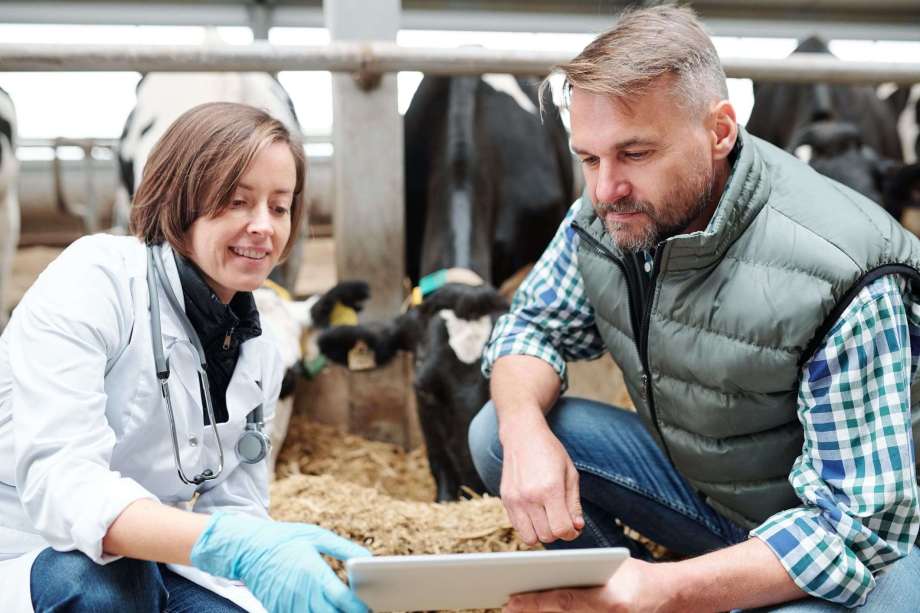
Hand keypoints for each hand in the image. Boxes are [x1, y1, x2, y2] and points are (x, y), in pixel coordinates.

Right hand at [190, 511, 370, 612]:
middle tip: (361, 612)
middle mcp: (302, 594)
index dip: (360, 608)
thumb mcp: (316, 535)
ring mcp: (289, 606)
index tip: (369, 609)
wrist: (248, 548)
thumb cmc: (284, 539)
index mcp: (314, 574)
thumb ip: (344, 548)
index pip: (344, 601)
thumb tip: (367, 557)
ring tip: (342, 611)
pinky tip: (322, 609)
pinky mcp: (279, 611)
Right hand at [499, 416, 583, 544]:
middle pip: (547, 536)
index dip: (572, 533)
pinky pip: (517, 528)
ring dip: (542, 533)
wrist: (522, 436)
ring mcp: (515, 500)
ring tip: (547, 519)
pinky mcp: (505, 500)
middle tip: (562, 519)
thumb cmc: (549, 451)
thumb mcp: (570, 474)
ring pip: (531, 538)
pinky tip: (535, 514)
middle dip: (559, 532)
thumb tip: (577, 527)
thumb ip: (573, 504)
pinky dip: (528, 527)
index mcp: (550, 489)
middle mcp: (530, 497)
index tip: (574, 527)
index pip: (562, 529)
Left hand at [504, 558, 673, 611]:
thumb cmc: (635, 576)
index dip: (535, 603)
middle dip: (532, 612)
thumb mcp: (610, 567)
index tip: (511, 600)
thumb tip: (545, 574)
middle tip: (507, 606)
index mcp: (610, 600)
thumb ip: (582, 572)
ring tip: (519, 609)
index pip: (564, 602)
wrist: (668, 596)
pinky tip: (540, 612)